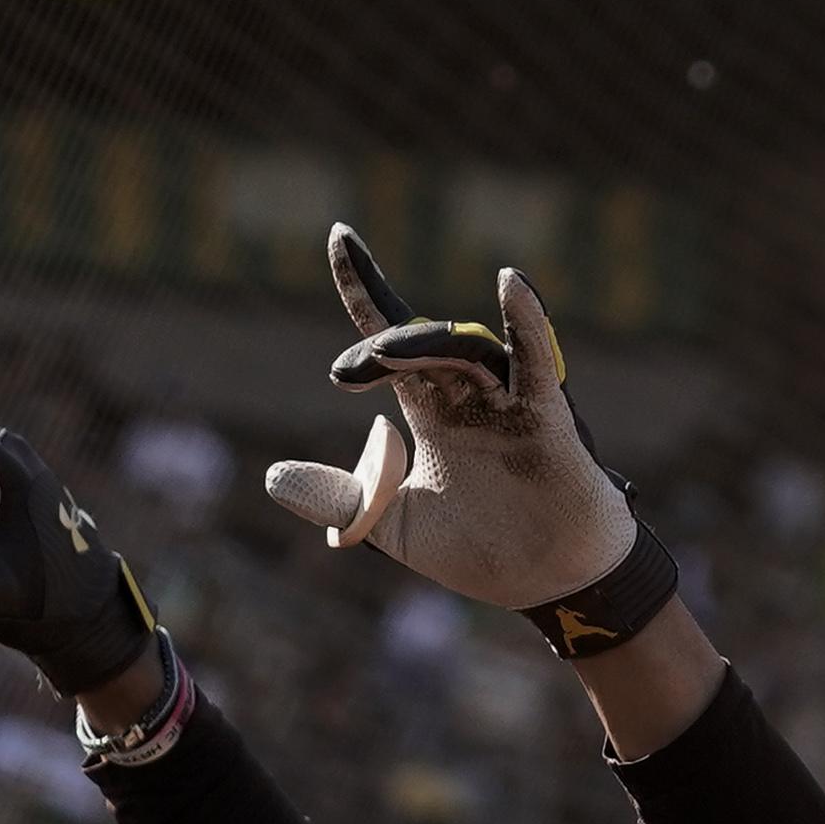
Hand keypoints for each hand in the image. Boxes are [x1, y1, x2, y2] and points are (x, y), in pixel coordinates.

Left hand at [262, 230, 638, 612]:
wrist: (551, 585)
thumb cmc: (483, 549)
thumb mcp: (391, 527)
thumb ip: (339, 500)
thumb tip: (273, 477)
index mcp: (431, 406)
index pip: (391, 331)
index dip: (365, 284)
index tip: (338, 238)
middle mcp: (469, 393)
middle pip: (421, 340)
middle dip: (380, 345)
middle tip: (346, 373)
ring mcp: (509, 403)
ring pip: (467, 348)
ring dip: (424, 343)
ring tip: (384, 354)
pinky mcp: (549, 422)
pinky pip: (535, 364)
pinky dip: (527, 321)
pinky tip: (511, 283)